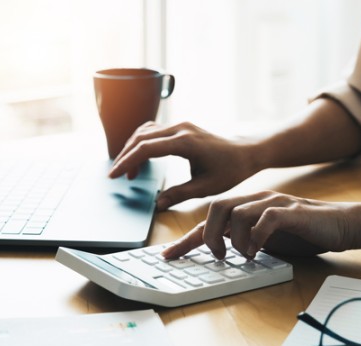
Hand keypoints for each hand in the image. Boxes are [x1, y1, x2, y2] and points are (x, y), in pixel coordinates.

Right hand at [108, 121, 258, 209]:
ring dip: (132, 149)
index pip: (146, 148)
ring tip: (129, 172)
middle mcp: (180, 129)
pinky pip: (153, 131)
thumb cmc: (230, 170)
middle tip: (116, 176)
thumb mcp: (206, 188)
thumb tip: (157, 204)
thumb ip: (179, 194)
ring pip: (145, 132)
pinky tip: (140, 159)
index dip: (127, 161)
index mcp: (185, 142)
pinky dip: (142, 143)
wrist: (245, 153)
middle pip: (141, 137)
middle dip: (125, 156)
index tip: (114, 175)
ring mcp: (180, 126)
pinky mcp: (180, 128)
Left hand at [162, 191, 352, 259]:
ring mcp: (273, 203)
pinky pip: (265, 218)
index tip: (168, 255)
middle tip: (217, 256)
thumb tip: (221, 256)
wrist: (342, 224)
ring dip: (233, 238)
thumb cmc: (304, 233)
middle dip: (209, 234)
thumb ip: (244, 242)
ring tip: (244, 255)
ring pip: (236, 211)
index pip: (209, 220)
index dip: (187, 239)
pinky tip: (259, 249)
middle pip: (216, 207)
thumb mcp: (267, 240)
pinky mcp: (291, 211)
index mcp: (247, 207)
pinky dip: (256, 236)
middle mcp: (256, 201)